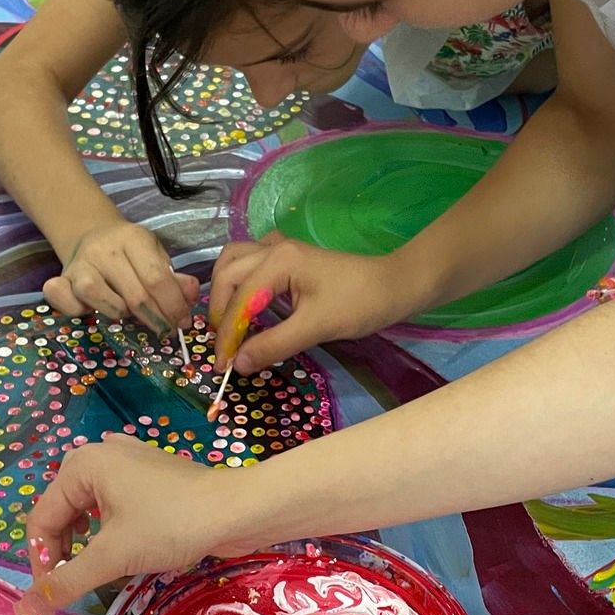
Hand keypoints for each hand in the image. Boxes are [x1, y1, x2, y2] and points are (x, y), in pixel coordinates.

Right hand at [23, 435, 247, 610]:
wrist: (237, 511)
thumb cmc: (169, 525)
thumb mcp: (111, 556)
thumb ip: (64, 582)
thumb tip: (25, 610)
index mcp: (81, 466)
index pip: (40, 519)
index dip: (41, 563)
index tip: (49, 599)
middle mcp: (98, 457)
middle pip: (61, 512)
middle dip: (62, 552)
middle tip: (73, 584)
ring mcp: (126, 464)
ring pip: (87, 510)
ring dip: (86, 543)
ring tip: (99, 568)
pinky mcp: (149, 478)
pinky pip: (113, 505)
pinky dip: (109, 529)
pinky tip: (122, 544)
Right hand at [44, 220, 199, 332]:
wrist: (93, 235)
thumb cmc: (131, 253)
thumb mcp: (157, 257)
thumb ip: (175, 279)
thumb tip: (191, 294)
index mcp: (133, 238)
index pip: (157, 278)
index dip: (173, 306)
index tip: (182, 323)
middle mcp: (104, 249)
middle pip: (133, 294)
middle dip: (156, 319)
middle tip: (165, 329)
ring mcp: (80, 264)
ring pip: (96, 296)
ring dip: (118, 313)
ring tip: (126, 311)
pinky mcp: (62, 278)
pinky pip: (63, 299)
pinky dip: (75, 309)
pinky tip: (90, 310)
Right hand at [209, 232, 419, 372]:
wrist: (394, 286)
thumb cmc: (359, 303)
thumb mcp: (316, 328)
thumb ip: (274, 345)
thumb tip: (238, 365)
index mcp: (279, 261)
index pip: (239, 300)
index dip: (227, 336)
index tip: (223, 366)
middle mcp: (274, 248)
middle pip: (227, 273)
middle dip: (219, 311)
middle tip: (225, 346)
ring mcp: (281, 249)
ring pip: (235, 261)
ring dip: (225, 291)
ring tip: (229, 324)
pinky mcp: (289, 257)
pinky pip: (251, 262)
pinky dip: (241, 281)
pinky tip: (248, 303)